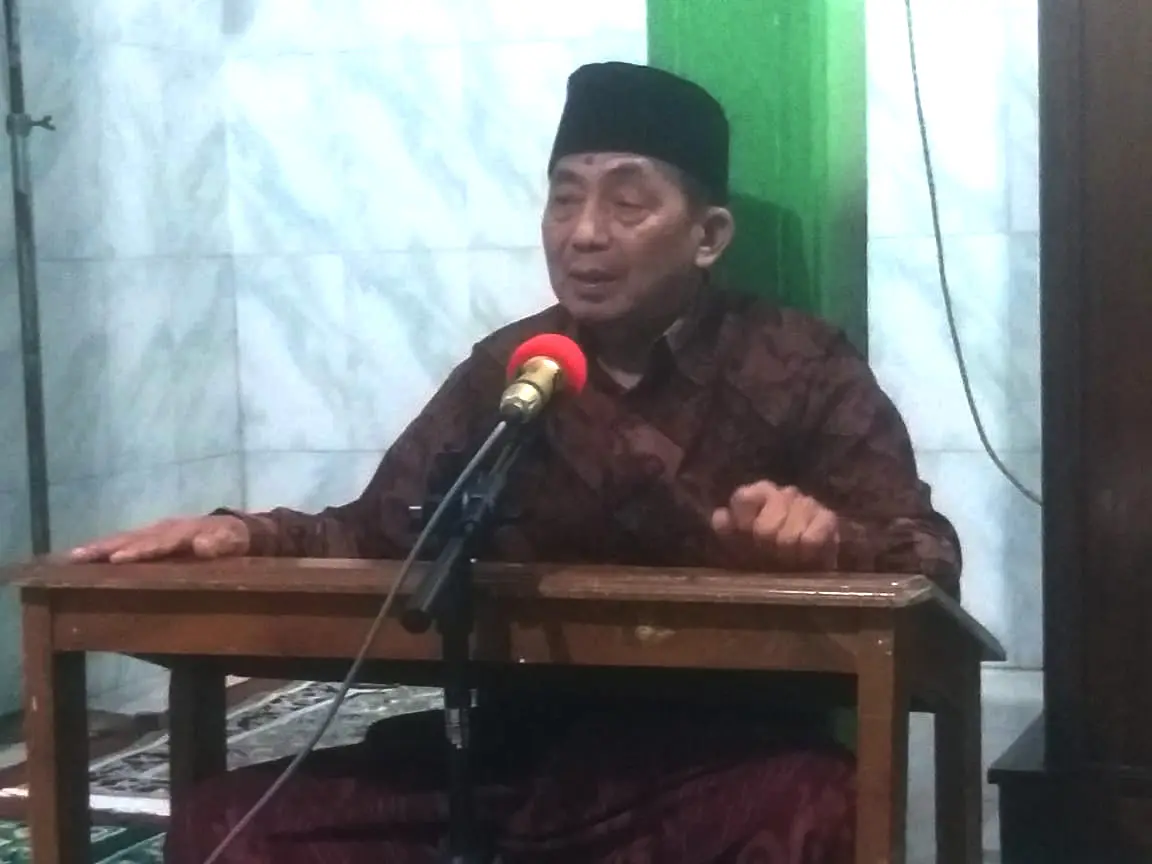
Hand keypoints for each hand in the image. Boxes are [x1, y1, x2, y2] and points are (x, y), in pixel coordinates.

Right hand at [69, 515, 250, 563]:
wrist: (233, 527)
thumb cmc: (234, 539)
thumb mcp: (235, 542)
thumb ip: (222, 544)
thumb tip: (205, 547)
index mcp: (184, 531)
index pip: (159, 542)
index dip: (140, 551)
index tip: (118, 559)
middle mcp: (164, 528)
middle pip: (132, 538)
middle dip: (105, 547)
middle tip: (77, 557)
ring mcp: (154, 531)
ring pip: (123, 538)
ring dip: (98, 547)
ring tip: (71, 558)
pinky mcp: (148, 537)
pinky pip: (123, 541)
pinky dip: (103, 547)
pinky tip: (83, 558)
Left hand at [711, 481, 838, 569]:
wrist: (803, 570)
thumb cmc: (767, 553)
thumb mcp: (740, 543)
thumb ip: (727, 528)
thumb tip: (720, 516)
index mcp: (759, 493)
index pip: (744, 498)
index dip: (744, 524)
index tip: (748, 541)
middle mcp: (783, 493)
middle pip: (765, 525)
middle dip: (766, 546)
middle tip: (771, 554)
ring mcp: (807, 503)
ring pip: (788, 535)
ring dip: (787, 554)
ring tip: (789, 557)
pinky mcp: (828, 518)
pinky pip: (811, 540)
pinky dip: (806, 554)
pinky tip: (807, 556)